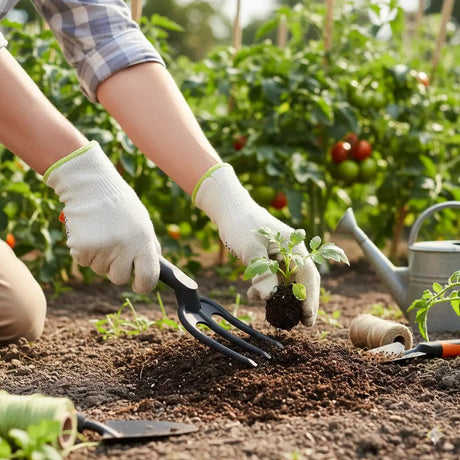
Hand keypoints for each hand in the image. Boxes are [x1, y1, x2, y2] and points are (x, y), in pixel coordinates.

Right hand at [44, 141, 160, 292]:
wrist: (92, 186)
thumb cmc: (121, 205)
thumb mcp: (143, 223)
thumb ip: (149, 246)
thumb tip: (155, 270)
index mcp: (143, 241)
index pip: (148, 277)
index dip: (143, 285)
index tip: (139, 284)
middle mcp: (124, 248)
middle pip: (120, 278)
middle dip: (117, 269)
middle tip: (115, 249)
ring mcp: (102, 249)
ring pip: (100, 270)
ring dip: (100, 258)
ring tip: (102, 233)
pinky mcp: (81, 248)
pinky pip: (84, 262)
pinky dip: (85, 252)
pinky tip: (89, 232)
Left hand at [194, 164, 319, 325]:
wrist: (230, 212)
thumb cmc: (241, 224)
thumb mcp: (251, 248)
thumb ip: (261, 272)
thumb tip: (269, 298)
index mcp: (294, 245)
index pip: (308, 275)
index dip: (310, 298)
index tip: (308, 318)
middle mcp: (292, 253)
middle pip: (303, 282)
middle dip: (301, 303)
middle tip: (302, 324)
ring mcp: (282, 258)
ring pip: (288, 284)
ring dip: (280, 299)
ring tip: (270, 310)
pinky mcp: (271, 262)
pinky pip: (275, 281)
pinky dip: (267, 290)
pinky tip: (253, 294)